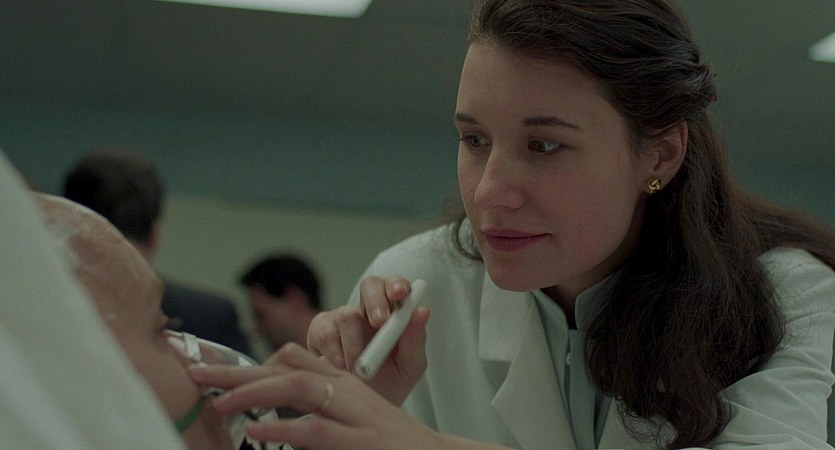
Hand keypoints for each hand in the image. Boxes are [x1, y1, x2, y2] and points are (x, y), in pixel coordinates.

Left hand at [189, 344, 444, 449]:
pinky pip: (316, 431)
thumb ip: (318, 403)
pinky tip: (257, 430)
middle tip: (196, 375)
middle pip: (285, 367)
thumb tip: (271, 409)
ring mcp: (354, 414)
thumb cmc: (389, 439)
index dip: (248, 364)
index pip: (290, 359)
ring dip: (255, 392)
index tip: (213, 373)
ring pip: (298, 389)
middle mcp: (346, 389)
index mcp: (341, 382)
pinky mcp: (360, 442)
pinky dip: (285, 428)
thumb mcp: (353, 413)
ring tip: (219, 402)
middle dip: (238, 371)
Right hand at [306, 276, 429, 404]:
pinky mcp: (319, 331)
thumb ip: (416, 340)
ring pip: (346, 314)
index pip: (396, 286)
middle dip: (375, 300)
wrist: (361, 409)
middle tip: (379, 322)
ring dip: (355, 345)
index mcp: (394, 313)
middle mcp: (368, 310)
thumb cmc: (390, 383)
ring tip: (360, 369)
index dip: (397, 285)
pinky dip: (335, 354)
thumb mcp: (410, 367)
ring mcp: (341, 318)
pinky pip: (324, 332)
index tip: (400, 294)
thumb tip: (422, 310)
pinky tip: (342, 369)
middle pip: (370, 285)